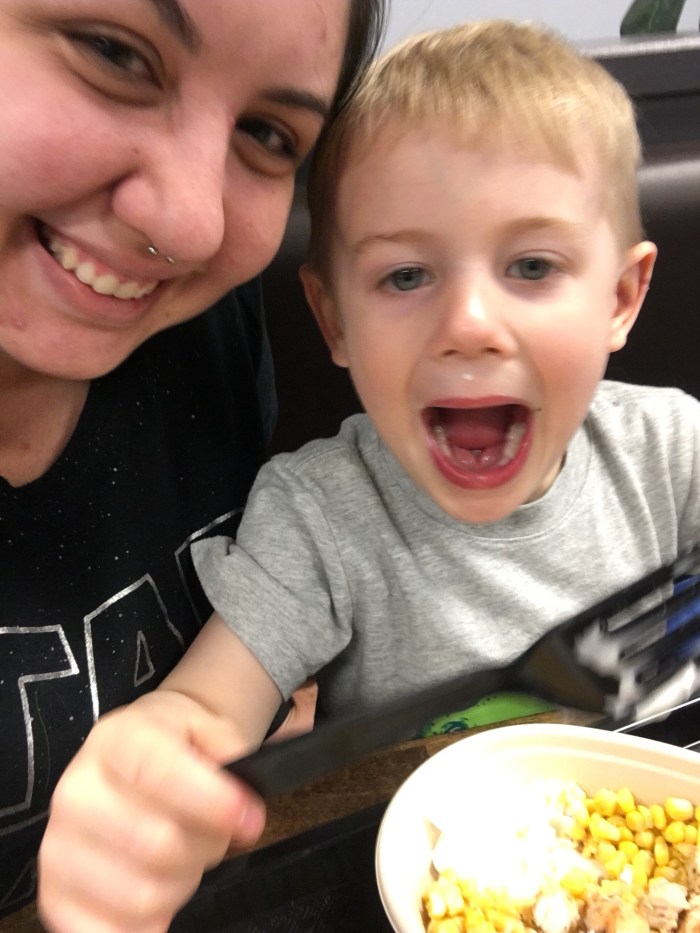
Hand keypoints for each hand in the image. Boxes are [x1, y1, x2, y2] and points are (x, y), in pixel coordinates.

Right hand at [37, 690, 265, 932]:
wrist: (133, 753)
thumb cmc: (174, 747)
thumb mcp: (207, 727)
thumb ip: (229, 753)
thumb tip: (240, 800)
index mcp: (115, 741)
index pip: (160, 774)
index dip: (213, 802)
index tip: (250, 819)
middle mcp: (76, 792)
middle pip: (157, 844)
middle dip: (206, 847)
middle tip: (215, 836)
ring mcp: (57, 848)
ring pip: (143, 895)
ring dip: (183, 885)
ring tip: (185, 860)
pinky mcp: (53, 898)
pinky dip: (148, 926)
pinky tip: (159, 901)